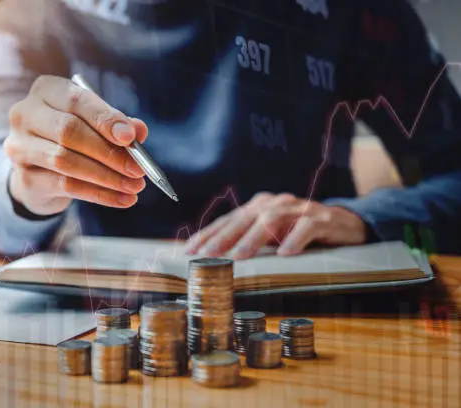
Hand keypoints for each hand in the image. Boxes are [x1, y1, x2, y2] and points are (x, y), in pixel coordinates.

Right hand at [4, 75, 147, 215]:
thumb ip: (117, 125)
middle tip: (138, 169)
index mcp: (46, 90)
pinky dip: (99, 194)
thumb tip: (138, 131)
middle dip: (109, 152)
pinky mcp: (24, 177)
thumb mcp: (95, 124)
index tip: (131, 138)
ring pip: (66, 161)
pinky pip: (66, 186)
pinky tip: (121, 199)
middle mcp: (25, 114)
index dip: (105, 119)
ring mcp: (20, 146)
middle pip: (69, 131)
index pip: (77, 101)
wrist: (39, 170)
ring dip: (106, 177)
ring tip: (134, 186)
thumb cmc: (73, 137)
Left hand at [185, 193, 366, 258]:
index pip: (229, 220)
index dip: (208, 234)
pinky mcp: (323, 219)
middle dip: (224, 237)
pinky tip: (286, 253)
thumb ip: (247, 242)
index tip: (189, 250)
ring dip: (254, 238)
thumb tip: (214, 259)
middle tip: (207, 255)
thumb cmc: (300, 233)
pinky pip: (307, 227)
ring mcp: (300, 209)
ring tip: (239, 256)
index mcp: (260, 207)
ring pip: (273, 220)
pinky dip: (296, 239)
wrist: (345, 224)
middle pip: (245, 218)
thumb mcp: (271, 237)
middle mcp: (276, 203)